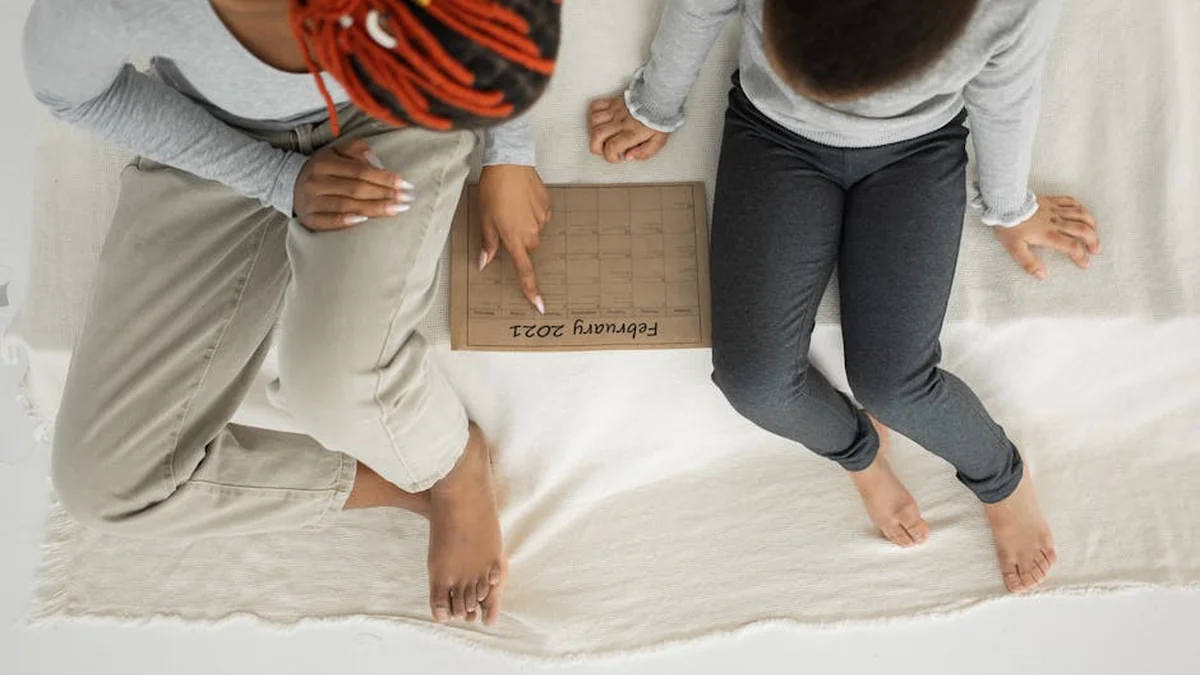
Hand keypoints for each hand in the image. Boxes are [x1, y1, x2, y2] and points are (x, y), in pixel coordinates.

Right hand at [293, 138, 414, 230]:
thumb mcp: (337, 151)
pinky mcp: (309, 218)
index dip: (384, 177)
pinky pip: (329, 221)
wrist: (290, 183)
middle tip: (407, 199)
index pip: (360, 171)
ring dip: (374, 209)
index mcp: (324, 162)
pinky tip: (365, 221)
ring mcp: (311, 201)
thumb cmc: (324, 168)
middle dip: (385, 195)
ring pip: (347, 206)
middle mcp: (316, 181)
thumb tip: (375, 161)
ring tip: (397, 210)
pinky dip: (346, 222)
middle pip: (356, 189)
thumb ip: (357, 149)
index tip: (405, 184)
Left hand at [478, 164, 551, 312]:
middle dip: (519, 241)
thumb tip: (484, 262)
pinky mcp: (548, 207)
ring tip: (513, 206)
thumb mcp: (484, 219)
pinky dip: (532, 213)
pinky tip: (523, 199)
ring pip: (535, 232)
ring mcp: (542, 219)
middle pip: (529, 248)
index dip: (531, 289)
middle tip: (505, 223)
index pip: (524, 270)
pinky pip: (541, 217)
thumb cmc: (493, 190)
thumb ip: (488, 243)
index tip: (539, 304)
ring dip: (525, 225)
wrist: (510, 163)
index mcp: (514, 238)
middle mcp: (531, 232)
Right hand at [588, 96, 669, 163]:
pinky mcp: (613, 102)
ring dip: (593, 132)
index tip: (617, 157)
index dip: (610, 157)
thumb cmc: (659, 118)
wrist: (660, 97)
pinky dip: (593, 114)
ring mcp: (615, 111)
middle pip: (597, 136)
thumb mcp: (658, 141)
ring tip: (601, 136)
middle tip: (604, 150)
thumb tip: (629, 156)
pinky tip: (599, 121)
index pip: (612, 147)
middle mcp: (620, 122)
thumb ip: (644, 152)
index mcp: (632, 133)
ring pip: (594, 122)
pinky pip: (596, 106)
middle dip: (596, 148)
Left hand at [995, 195, 1100, 279]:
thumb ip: (1029, 263)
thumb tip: (1042, 275)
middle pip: (1082, 230)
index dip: (1081, 256)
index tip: (1085, 264)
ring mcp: (1055, 209)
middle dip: (1092, 241)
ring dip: (1091, 224)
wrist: (1004, 204)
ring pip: (1080, 214)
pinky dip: (1080, 207)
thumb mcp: (1015, 249)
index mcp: (1048, 235)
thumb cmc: (1009, 227)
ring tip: (1094, 232)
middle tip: (1095, 250)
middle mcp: (1056, 221)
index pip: (1071, 246)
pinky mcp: (1051, 200)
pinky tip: (1082, 212)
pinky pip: (1070, 201)